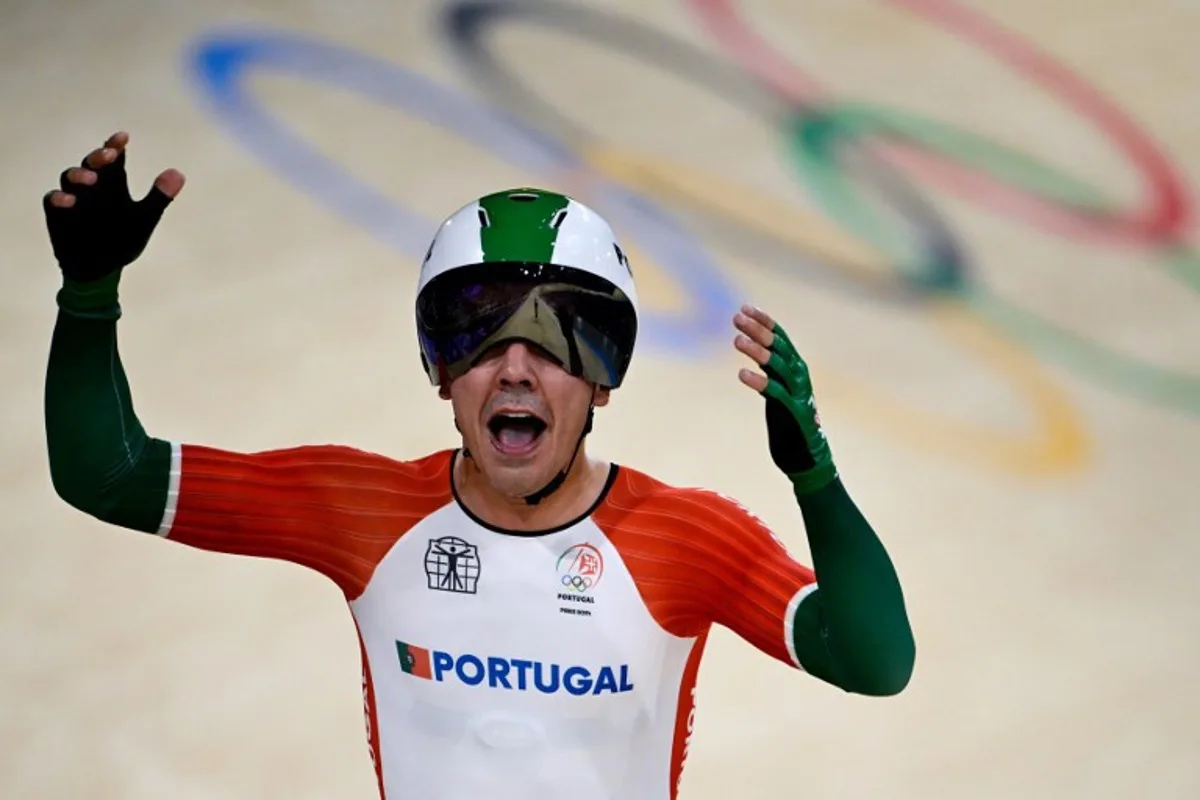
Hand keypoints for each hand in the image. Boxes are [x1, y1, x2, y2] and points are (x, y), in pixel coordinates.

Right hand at [43, 131, 185, 282]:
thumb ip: (158, 197)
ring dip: (79, 175)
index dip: (116, 146)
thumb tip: (179, 173)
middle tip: (110, 156)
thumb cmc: (124, 238)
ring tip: (92, 179)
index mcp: (114, 183)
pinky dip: (59, 199)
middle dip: (99, 157)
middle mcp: (92, 186)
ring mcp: (73, 197)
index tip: (123, 137)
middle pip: (92, 163)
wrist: (102, 268)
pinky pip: (52, 200)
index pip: (114, 159)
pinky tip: (68, 201)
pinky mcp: (57, 213)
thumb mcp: (144, 219)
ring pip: (70, 177)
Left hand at [735, 304, 837, 493]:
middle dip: (757, 330)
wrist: (805, 454)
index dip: (764, 321)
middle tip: (736, 318)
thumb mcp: (778, 387)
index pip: (780, 336)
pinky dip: (760, 382)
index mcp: (796, 366)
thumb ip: (770, 367)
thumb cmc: (788, 419)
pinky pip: (776, 393)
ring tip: (736, 340)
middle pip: (778, 346)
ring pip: (777, 365)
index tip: (744, 308)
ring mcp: (799, 393)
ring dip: (757, 351)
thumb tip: (754, 344)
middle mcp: (800, 375)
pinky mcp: (795, 412)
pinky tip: (742, 374)